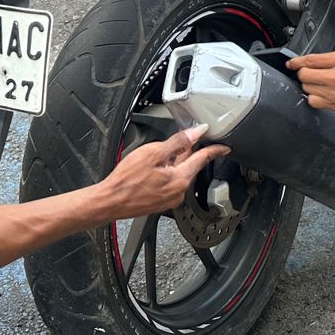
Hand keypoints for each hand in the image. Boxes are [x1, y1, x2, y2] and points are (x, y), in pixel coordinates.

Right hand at [102, 126, 229, 219]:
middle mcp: (179, 192)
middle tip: (184, 140)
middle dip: (189, 152)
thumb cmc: (126, 180)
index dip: (215, 149)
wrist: (109, 201)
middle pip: (190, 166)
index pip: (203, 159)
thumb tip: (196, 133)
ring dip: (175, 162)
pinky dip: (167, 172)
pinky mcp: (161, 202)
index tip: (224, 147)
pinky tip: (154, 168)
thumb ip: (178, 142)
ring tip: (160, 154)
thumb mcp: (153, 152)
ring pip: (179, 174)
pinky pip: (170, 182)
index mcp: (180, 179)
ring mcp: (170, 199)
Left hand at [288, 48, 334, 114]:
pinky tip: (322, 92)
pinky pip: (313, 101)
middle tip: (309, 71)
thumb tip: (316, 59)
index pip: (310, 60)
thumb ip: (334, 55)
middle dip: (303, 72)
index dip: (296, 62)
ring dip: (310, 84)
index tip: (291, 63)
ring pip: (307, 88)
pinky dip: (314, 96)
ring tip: (320, 81)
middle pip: (304, 75)